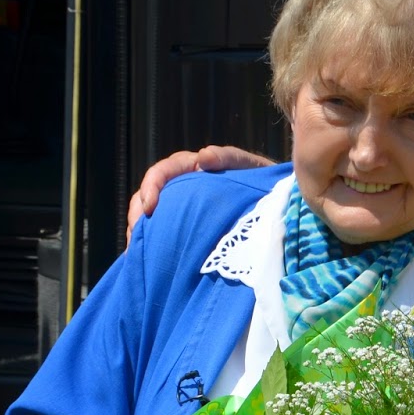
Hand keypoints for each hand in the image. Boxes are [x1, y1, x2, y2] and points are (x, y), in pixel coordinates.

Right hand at [127, 145, 275, 244]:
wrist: (278, 205)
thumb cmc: (264, 184)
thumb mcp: (250, 168)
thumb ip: (229, 158)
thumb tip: (202, 157)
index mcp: (196, 168)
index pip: (165, 171)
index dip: (152, 185)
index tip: (150, 207)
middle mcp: (184, 186)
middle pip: (150, 193)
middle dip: (138, 211)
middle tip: (136, 231)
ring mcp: (183, 207)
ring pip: (151, 214)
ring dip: (140, 229)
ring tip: (136, 247)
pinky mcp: (186, 227)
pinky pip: (163, 232)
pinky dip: (152, 242)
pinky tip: (148, 257)